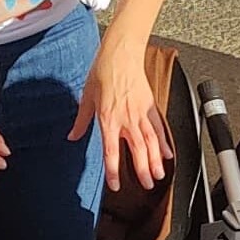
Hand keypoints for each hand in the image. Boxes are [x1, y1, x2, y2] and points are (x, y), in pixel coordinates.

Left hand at [73, 36, 171, 188]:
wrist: (120, 53)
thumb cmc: (103, 72)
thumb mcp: (86, 98)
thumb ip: (81, 121)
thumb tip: (72, 136)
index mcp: (108, 119)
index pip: (111, 152)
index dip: (113, 171)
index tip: (115, 185)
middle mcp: (126, 119)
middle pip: (137, 150)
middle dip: (143, 170)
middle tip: (147, 186)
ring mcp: (141, 113)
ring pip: (151, 142)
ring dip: (156, 161)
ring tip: (158, 176)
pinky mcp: (151, 106)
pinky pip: (159, 128)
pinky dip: (164, 143)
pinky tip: (167, 154)